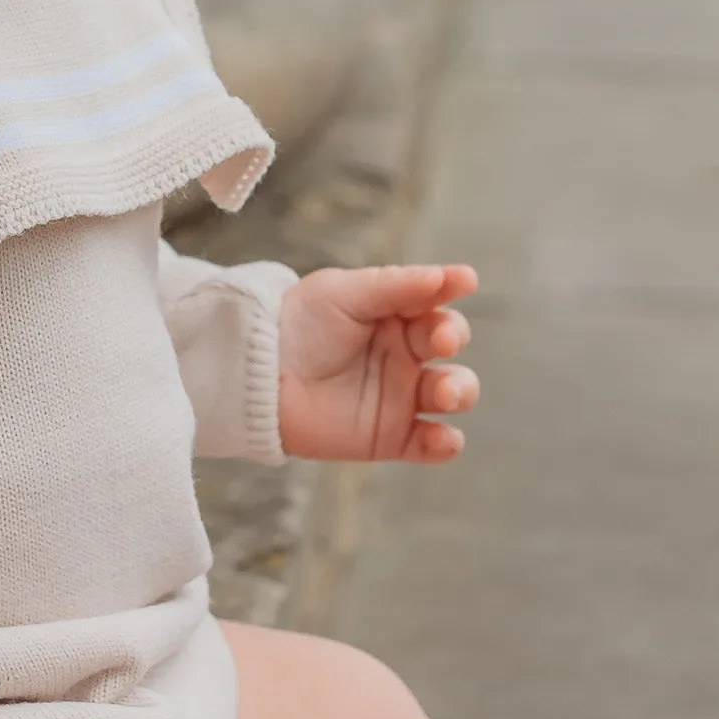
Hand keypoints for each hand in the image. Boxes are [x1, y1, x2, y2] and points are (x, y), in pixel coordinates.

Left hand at [276, 263, 479, 464]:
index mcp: (395, 315)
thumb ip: (396, 286)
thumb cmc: (297, 323)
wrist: (255, 374)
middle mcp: (405, 354)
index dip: (451, 291)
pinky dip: (445, 443)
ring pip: (453, 392)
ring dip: (459, 390)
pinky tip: (441, 437)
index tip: (463, 282)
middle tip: (439, 340)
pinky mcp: (390, 436)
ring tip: (441, 392)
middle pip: (450, 344)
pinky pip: (431, 444)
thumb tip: (451, 275)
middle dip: (453, 337)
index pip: (435, 300)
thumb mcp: (343, 293)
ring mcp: (401, 396)